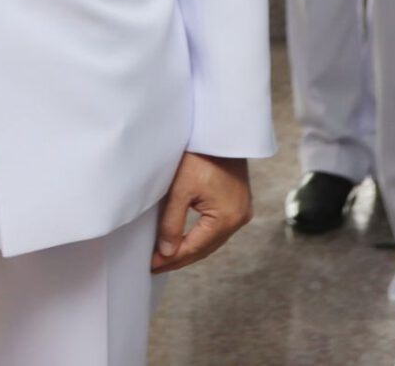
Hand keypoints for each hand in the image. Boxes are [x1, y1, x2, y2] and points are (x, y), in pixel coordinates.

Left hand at [152, 152, 251, 273]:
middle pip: (206, 248)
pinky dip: (201, 236)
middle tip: (156, 265)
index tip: (152, 265)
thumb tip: (166, 252)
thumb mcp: (179, 190)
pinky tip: (186, 239)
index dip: (172, 259)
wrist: (218, 129)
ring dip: (191, 248)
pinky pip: (218, 228)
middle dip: (180, 258)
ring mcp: (242, 210)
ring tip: (167, 256)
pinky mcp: (239, 201)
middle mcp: (239, 217)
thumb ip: (172, 223)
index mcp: (227, 217)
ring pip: (212, 240)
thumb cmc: (198, 154)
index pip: (195, 248)